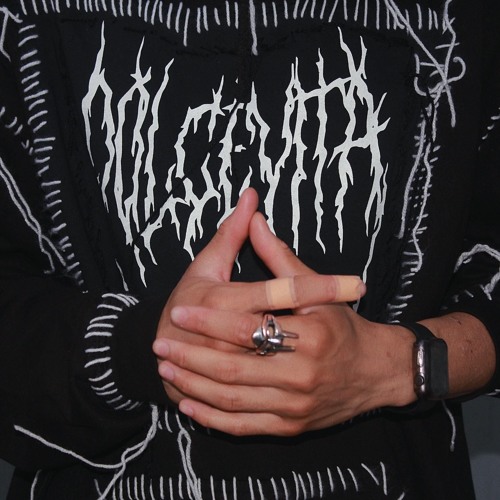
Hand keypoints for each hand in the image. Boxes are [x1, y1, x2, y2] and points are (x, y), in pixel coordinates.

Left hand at [153, 212, 411, 434]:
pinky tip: (190, 404)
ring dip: (192, 385)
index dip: (208, 321)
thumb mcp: (317, 290)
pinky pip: (242, 427)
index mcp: (310, 334)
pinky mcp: (290, 427)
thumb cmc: (343, 326)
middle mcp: (303, 374)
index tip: (179, 312)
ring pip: (231, 399)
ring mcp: (296, 405)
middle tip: (159, 343)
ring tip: (166, 366)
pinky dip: (212, 418)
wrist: (376, 373)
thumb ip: (280, 256)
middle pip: (232, 367)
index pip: (246, 327)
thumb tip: (253, 214)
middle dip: (189, 356)